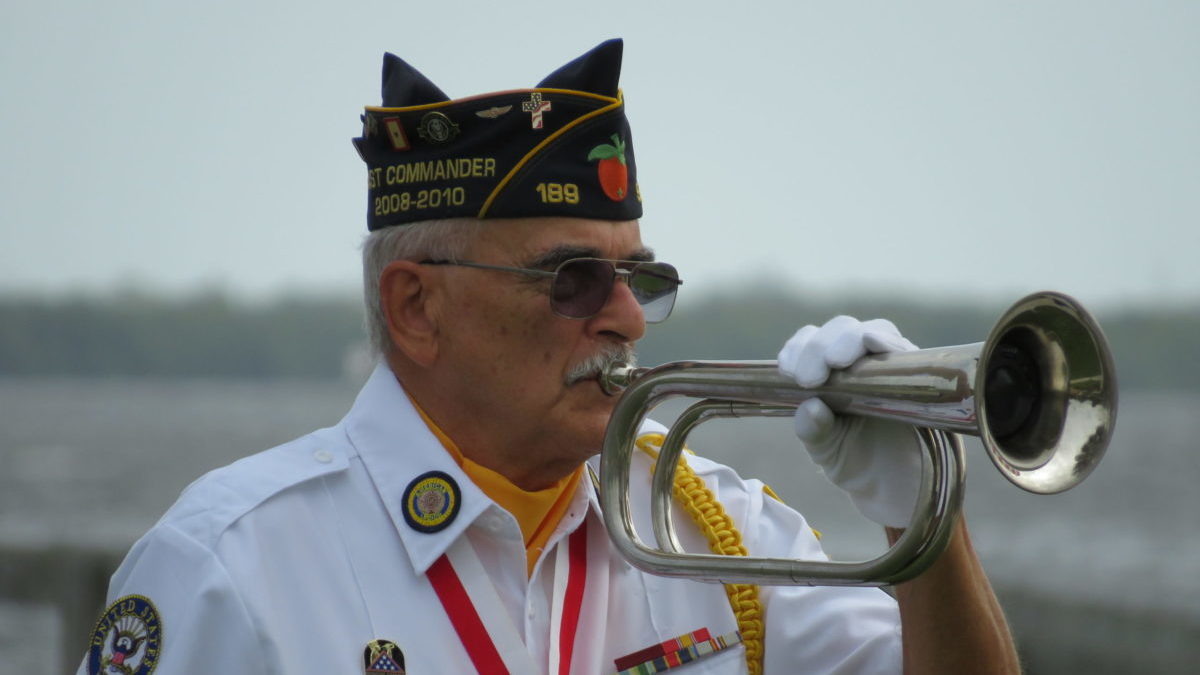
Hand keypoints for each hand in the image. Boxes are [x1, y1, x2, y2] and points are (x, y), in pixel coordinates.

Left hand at [777, 316, 923, 527]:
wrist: (895, 484)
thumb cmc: (854, 457)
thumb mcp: (825, 449)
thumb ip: (813, 430)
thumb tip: (810, 407)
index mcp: (827, 369)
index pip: (810, 340)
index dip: (799, 348)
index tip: (787, 371)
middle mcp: (857, 359)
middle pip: (839, 329)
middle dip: (819, 347)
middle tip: (809, 378)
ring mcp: (888, 362)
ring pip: (869, 331)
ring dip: (850, 340)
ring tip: (836, 361)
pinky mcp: (916, 372)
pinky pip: (903, 348)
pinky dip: (887, 341)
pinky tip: (875, 345)